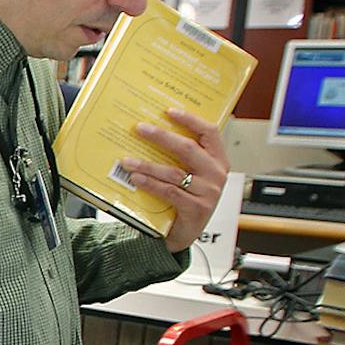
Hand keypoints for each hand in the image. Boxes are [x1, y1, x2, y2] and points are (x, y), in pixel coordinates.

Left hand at [118, 107, 229, 252]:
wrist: (185, 232)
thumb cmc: (187, 198)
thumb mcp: (190, 175)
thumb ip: (181, 157)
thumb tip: (151, 132)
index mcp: (218, 160)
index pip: (210, 132)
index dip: (190, 119)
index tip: (169, 111)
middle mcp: (216, 174)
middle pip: (188, 148)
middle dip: (161, 136)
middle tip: (140, 128)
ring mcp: (208, 192)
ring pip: (173, 172)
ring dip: (147, 164)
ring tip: (127, 160)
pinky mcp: (196, 209)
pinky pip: (169, 192)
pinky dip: (150, 184)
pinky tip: (136, 178)